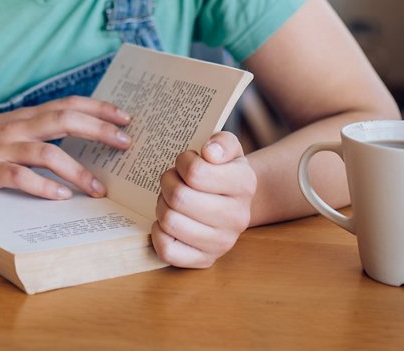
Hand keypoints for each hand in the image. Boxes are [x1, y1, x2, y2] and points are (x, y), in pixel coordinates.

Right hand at [0, 96, 130, 199]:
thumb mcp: (13, 126)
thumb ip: (42, 127)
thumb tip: (84, 132)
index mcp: (27, 116)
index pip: (69, 104)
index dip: (99, 108)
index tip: (126, 117)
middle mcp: (18, 127)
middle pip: (64, 120)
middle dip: (97, 130)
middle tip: (125, 144)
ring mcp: (3, 148)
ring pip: (46, 152)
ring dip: (76, 170)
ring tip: (98, 189)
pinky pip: (19, 178)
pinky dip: (41, 187)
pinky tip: (59, 198)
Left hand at [151, 131, 255, 267]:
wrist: (234, 201)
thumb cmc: (223, 170)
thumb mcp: (228, 148)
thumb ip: (221, 142)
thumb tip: (209, 153)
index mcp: (244, 184)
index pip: (196, 172)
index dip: (183, 162)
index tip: (186, 161)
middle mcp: (237, 217)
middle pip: (179, 197)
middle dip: (168, 183)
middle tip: (173, 179)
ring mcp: (222, 243)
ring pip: (170, 221)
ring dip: (162, 205)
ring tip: (172, 199)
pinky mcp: (205, 260)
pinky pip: (167, 250)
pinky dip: (158, 233)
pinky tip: (167, 220)